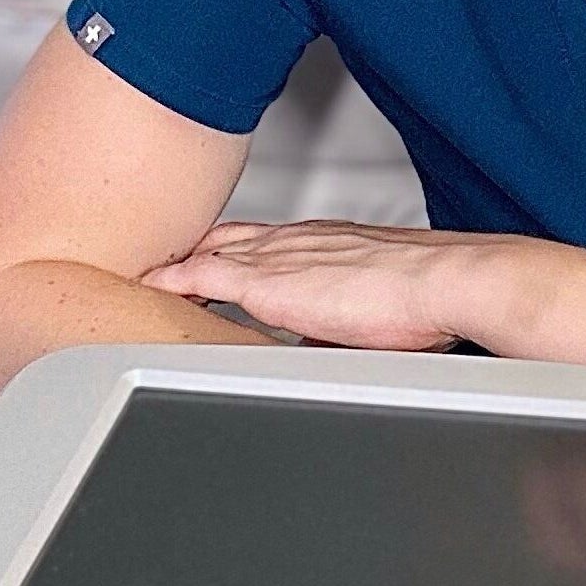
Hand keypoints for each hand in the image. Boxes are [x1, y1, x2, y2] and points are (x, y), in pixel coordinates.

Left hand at [141, 221, 530, 350]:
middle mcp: (292, 241)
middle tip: (157, 265)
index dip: (225, 250)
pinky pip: (196, 277)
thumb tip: (332, 346)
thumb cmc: (428, 296)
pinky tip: (144, 292)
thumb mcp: (374, 312)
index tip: (203, 262)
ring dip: (172, 265)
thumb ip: (341, 324)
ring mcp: (273, 258)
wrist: (445, 281)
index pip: (257, 240)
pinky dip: (167, 282)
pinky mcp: (263, 283)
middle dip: (188, 250)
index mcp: (321, 243)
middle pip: (221, 238)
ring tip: (139, 279)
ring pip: (203, 252)